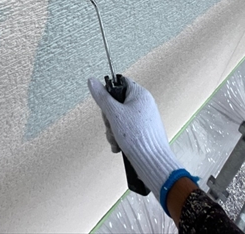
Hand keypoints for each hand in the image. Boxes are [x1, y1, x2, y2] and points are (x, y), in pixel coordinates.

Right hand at [88, 76, 181, 198]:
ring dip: (113, 130)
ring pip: (118, 118)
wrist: (152, 162)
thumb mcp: (114, 113)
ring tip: (117, 138)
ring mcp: (143, 118)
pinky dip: (119, 137)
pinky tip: (119, 145)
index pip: (119, 83)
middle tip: (112, 125)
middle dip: (109, 117)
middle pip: (116, 103)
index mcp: (140, 94)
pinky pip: (125, 129)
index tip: (105, 103)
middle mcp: (143, 104)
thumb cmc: (139, 137)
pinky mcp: (142, 131)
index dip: (108, 93)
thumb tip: (93, 82)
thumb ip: (102, 97)